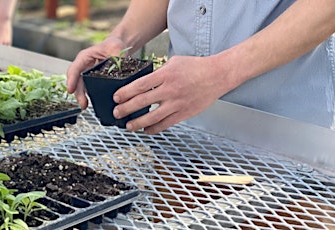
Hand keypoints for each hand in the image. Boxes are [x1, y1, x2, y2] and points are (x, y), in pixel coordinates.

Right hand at [66, 37, 126, 108]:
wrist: (119, 45)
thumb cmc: (115, 44)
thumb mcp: (116, 49)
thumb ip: (117, 59)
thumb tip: (119, 71)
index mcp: (85, 57)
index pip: (75, 68)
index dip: (72, 79)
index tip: (70, 90)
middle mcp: (84, 65)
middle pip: (76, 80)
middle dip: (78, 93)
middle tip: (83, 104)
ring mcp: (87, 72)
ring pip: (81, 85)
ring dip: (81, 95)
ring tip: (85, 105)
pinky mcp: (92, 77)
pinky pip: (87, 86)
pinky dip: (88, 94)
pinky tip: (92, 101)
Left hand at [113, 55, 231, 133]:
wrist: (217, 75)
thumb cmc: (197, 67)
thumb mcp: (174, 62)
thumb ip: (159, 72)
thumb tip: (144, 80)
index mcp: (166, 75)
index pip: (139, 85)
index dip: (125, 93)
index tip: (116, 98)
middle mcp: (170, 90)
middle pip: (142, 102)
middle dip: (126, 109)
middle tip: (117, 113)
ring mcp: (177, 103)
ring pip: (152, 117)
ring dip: (137, 123)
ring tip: (129, 126)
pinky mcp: (185, 113)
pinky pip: (166, 124)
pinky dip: (154, 129)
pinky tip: (147, 130)